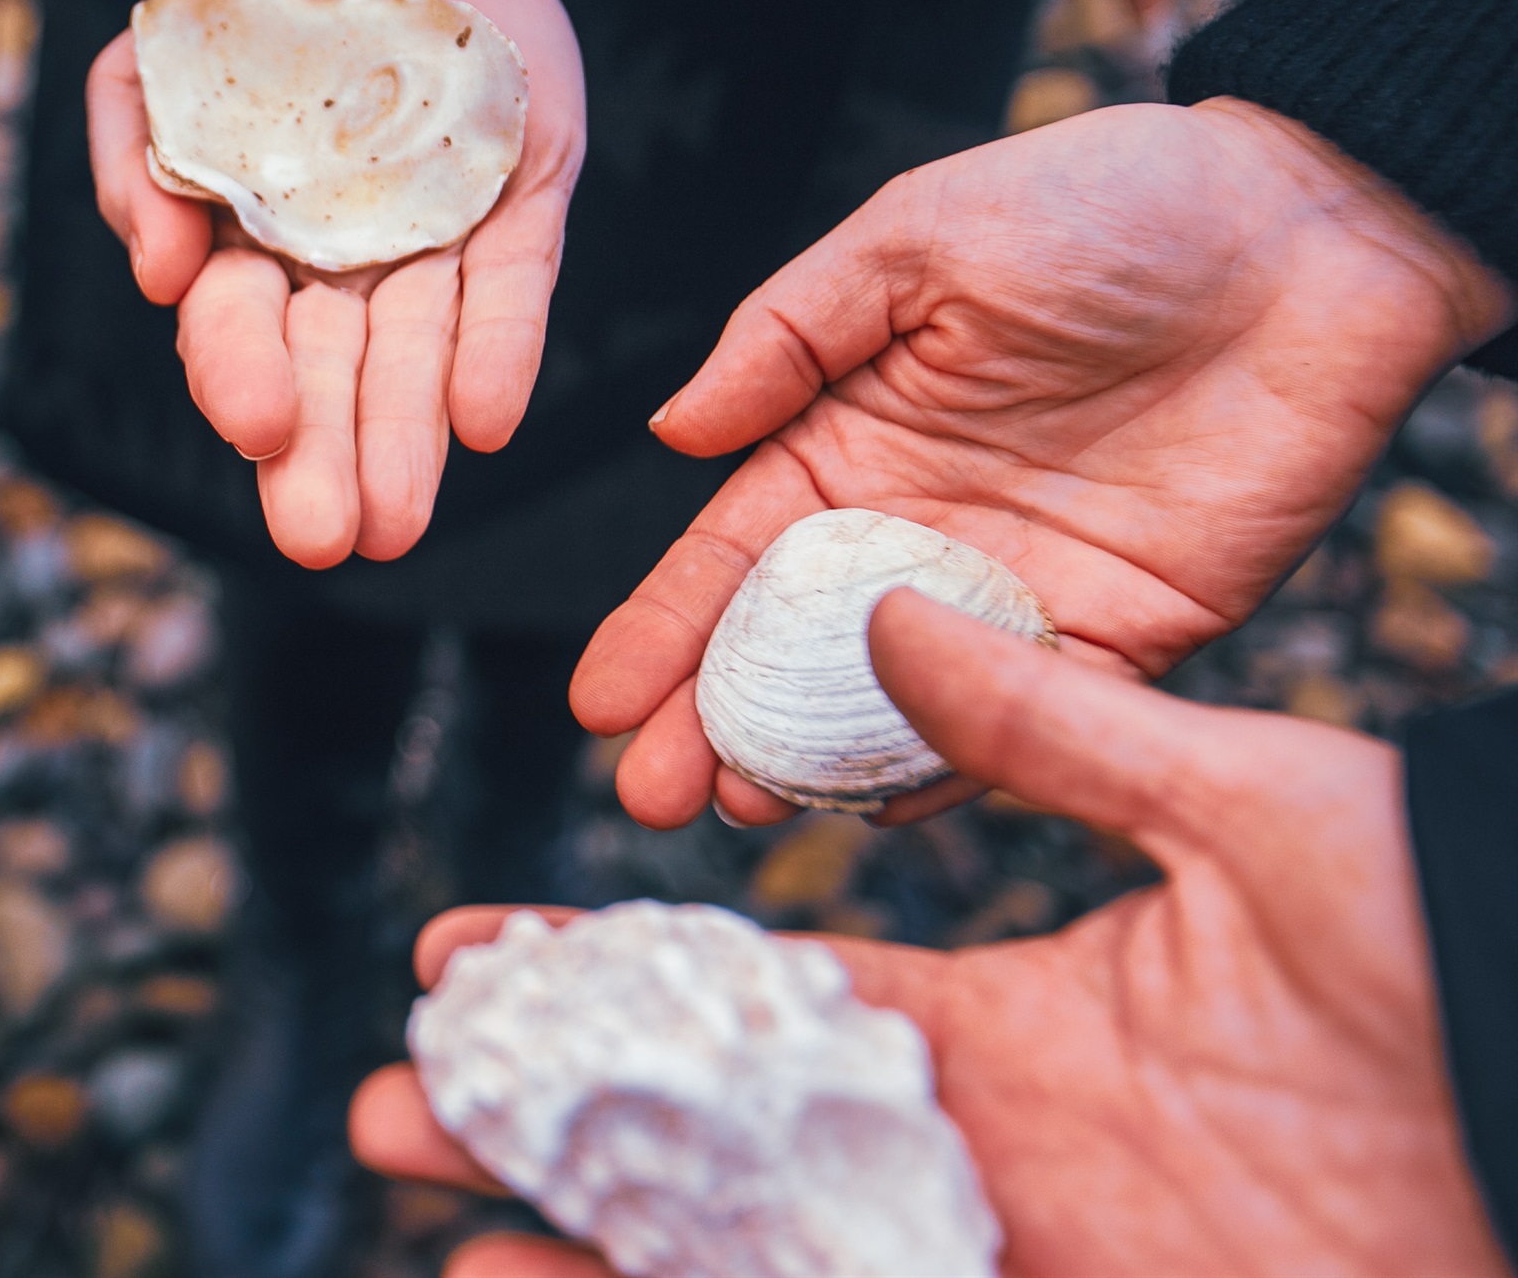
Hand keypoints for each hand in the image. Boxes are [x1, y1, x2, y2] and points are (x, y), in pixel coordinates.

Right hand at [87, 0, 583, 565]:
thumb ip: (133, 150)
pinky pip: (515, 288)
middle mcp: (344, 264)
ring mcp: (438, 239)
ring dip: (407, 433)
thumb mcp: (164, 53)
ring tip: (400, 522)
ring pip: (418, 351)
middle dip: (327, 455)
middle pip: (330, 370)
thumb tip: (158, 274)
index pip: (241, 335)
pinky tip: (487, 422)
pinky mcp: (527, 207)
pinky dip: (500, 352)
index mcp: (250, 245)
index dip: (244, 385)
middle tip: (326, 539)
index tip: (256, 434)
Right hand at [355, 592, 1509, 1277]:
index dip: (617, 974)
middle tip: (401, 1103)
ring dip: (600, 1241)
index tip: (483, 954)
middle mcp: (980, 1145)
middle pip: (718, 1140)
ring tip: (446, 1236)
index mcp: (1003, 1011)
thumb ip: (1057, 721)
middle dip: (553, 1121)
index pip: (757, 990)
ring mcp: (1021, 1242)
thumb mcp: (1246, 799)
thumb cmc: (1443, 927)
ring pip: (761, 1250)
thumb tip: (888, 601)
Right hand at [571, 99, 1509, 828]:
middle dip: (714, 723)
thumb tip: (671, 432)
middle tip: (651, 796)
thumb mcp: (918, 239)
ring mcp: (1017, 587)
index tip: (599, 702)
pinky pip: (1032, 715)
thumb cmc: (1110, 202)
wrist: (1309, 231)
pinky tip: (885, 804)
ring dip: (814, 759)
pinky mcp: (1126, 630)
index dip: (663, 627)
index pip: (732, 553)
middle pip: (793, 650)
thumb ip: (790, 333)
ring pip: (894, 698)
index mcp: (853, 436)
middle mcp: (918, 528)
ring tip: (737, 809)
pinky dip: (962, 763)